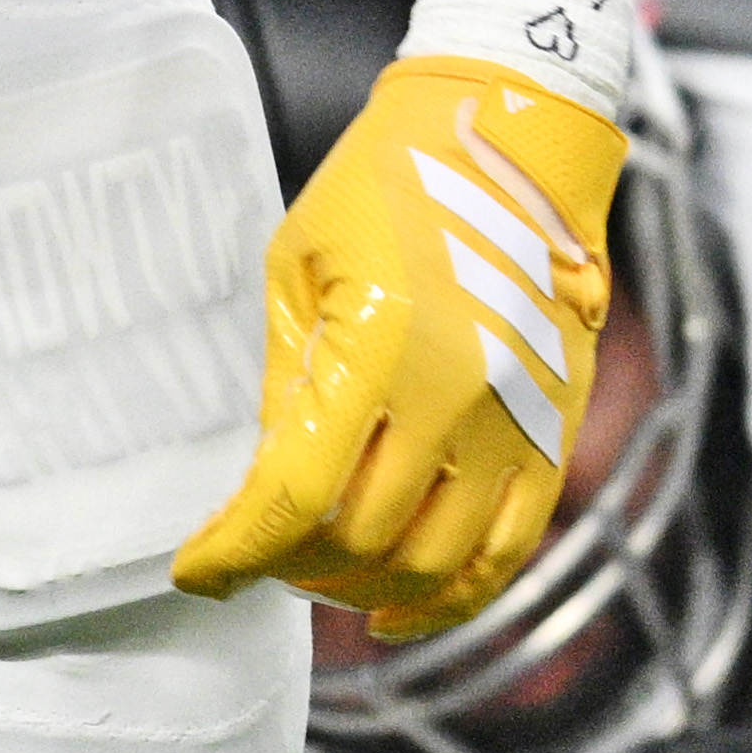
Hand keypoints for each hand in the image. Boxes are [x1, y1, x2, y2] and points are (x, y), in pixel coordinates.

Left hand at [176, 52, 611, 633]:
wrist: (513, 137)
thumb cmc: (391, 184)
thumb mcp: (301, 266)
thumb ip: (290, 382)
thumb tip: (268, 488)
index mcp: (381, 342)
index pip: (295, 494)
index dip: (236, 551)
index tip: (196, 572)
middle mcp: (456, 393)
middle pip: (358, 539)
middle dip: (289, 564)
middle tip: (258, 550)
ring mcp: (515, 420)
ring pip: (430, 564)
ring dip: (359, 588)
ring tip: (318, 572)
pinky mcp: (554, 431)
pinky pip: (507, 553)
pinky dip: (451, 602)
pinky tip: (396, 615)